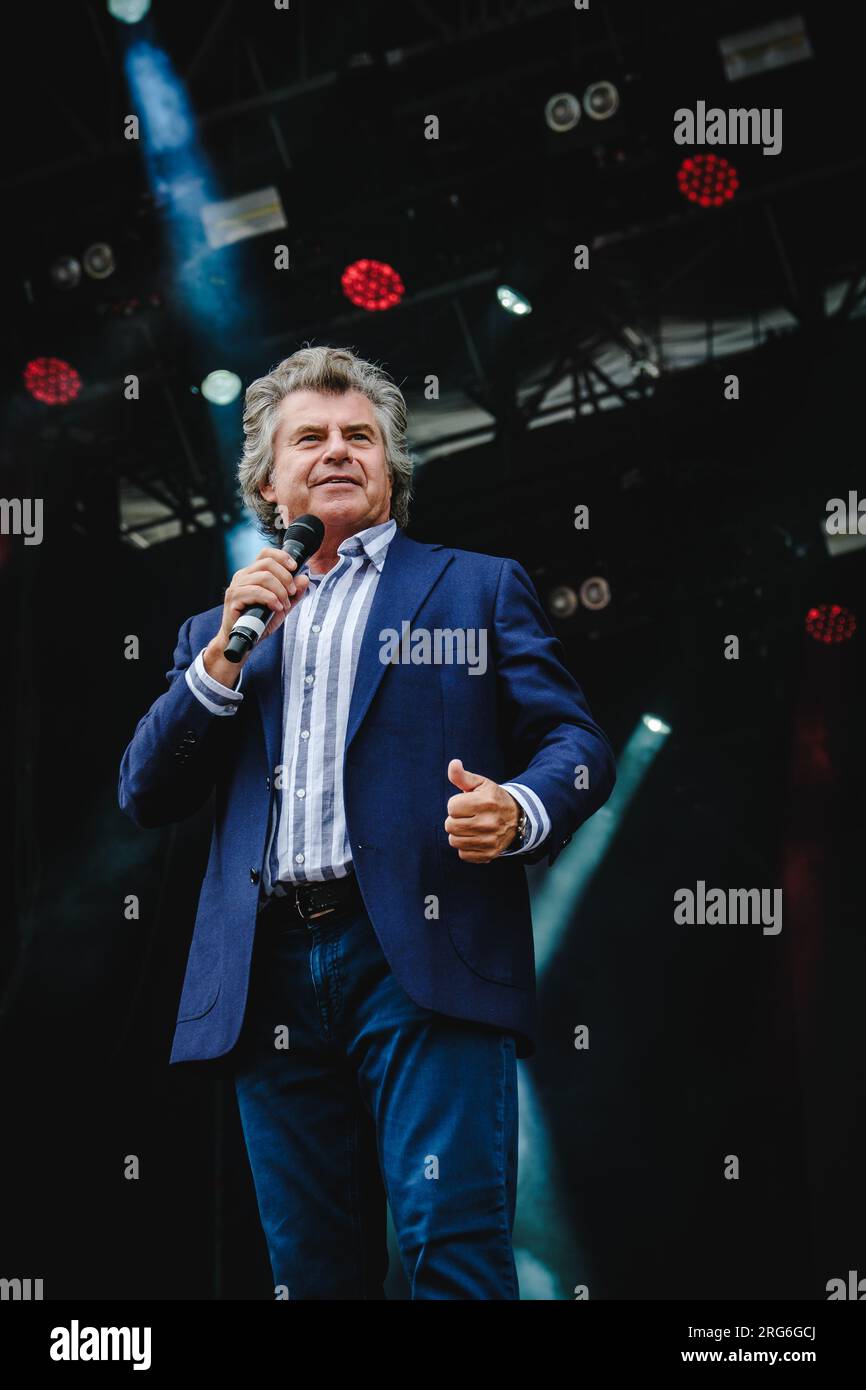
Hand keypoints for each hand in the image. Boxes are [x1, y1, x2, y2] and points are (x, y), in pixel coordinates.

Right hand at [204, 547, 309, 684]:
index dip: (282, 556)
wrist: (244, 641)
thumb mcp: (282, 606)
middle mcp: (243, 576)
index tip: (294, 567)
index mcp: (252, 573)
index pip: (266, 553)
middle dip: (286, 577)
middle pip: (268, 563)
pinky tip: (276, 608)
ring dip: (280, 591)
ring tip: (284, 605)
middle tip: (291, 593)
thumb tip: (304, 578)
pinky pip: (256, 591)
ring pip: (264, 577)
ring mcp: (236, 586)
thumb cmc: (260, 622)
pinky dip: (271, 599)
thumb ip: (294, 594)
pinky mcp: (233, 598)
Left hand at [444, 759, 520, 863]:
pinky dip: (466, 847)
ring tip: (470, 827)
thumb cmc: (492, 798)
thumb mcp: (480, 783)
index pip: (451, 807)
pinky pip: (463, 854)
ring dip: (458, 834)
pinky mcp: (489, 853)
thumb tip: (453, 763)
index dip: (456, 804)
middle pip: (450, 825)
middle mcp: (488, 822)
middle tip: (467, 816)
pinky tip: (475, 838)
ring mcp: (490, 840)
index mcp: (485, 802)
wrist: (517, 817)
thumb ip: (463, 776)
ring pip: (454, 841)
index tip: (467, 803)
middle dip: (455, 819)